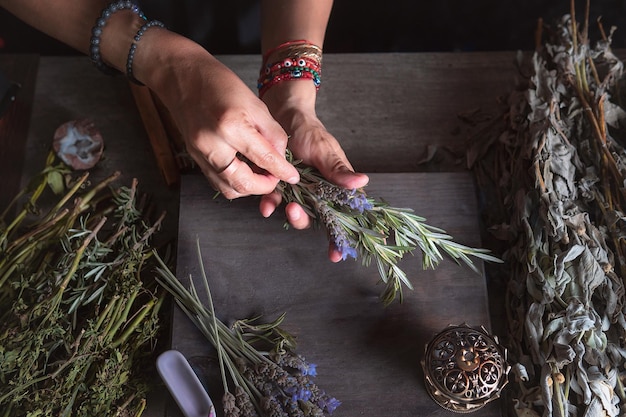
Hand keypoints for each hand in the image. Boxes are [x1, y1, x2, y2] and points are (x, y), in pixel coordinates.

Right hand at [140, 34, 299, 198]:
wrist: (183, 78)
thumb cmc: (218, 84)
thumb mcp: (255, 104)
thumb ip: (272, 134)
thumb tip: (282, 159)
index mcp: (231, 126)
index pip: (264, 159)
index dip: (282, 171)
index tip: (292, 177)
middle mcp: (212, 145)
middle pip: (243, 183)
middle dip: (264, 186)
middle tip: (276, 177)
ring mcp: (200, 154)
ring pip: (229, 189)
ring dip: (248, 188)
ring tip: (260, 175)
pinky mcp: (194, 158)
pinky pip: (217, 182)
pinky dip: (233, 183)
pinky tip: (244, 172)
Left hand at [258, 81, 368, 261]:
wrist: (283, 116)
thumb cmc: (310, 131)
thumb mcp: (324, 150)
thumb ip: (338, 170)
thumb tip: (362, 182)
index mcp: (335, 186)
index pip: (344, 216)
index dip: (341, 237)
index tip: (336, 254)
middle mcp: (319, 192)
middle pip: (317, 219)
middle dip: (305, 221)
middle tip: (294, 212)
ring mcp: (299, 191)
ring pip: (297, 213)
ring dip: (289, 213)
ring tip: (279, 202)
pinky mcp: (281, 186)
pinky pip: (276, 201)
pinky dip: (271, 203)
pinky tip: (266, 203)